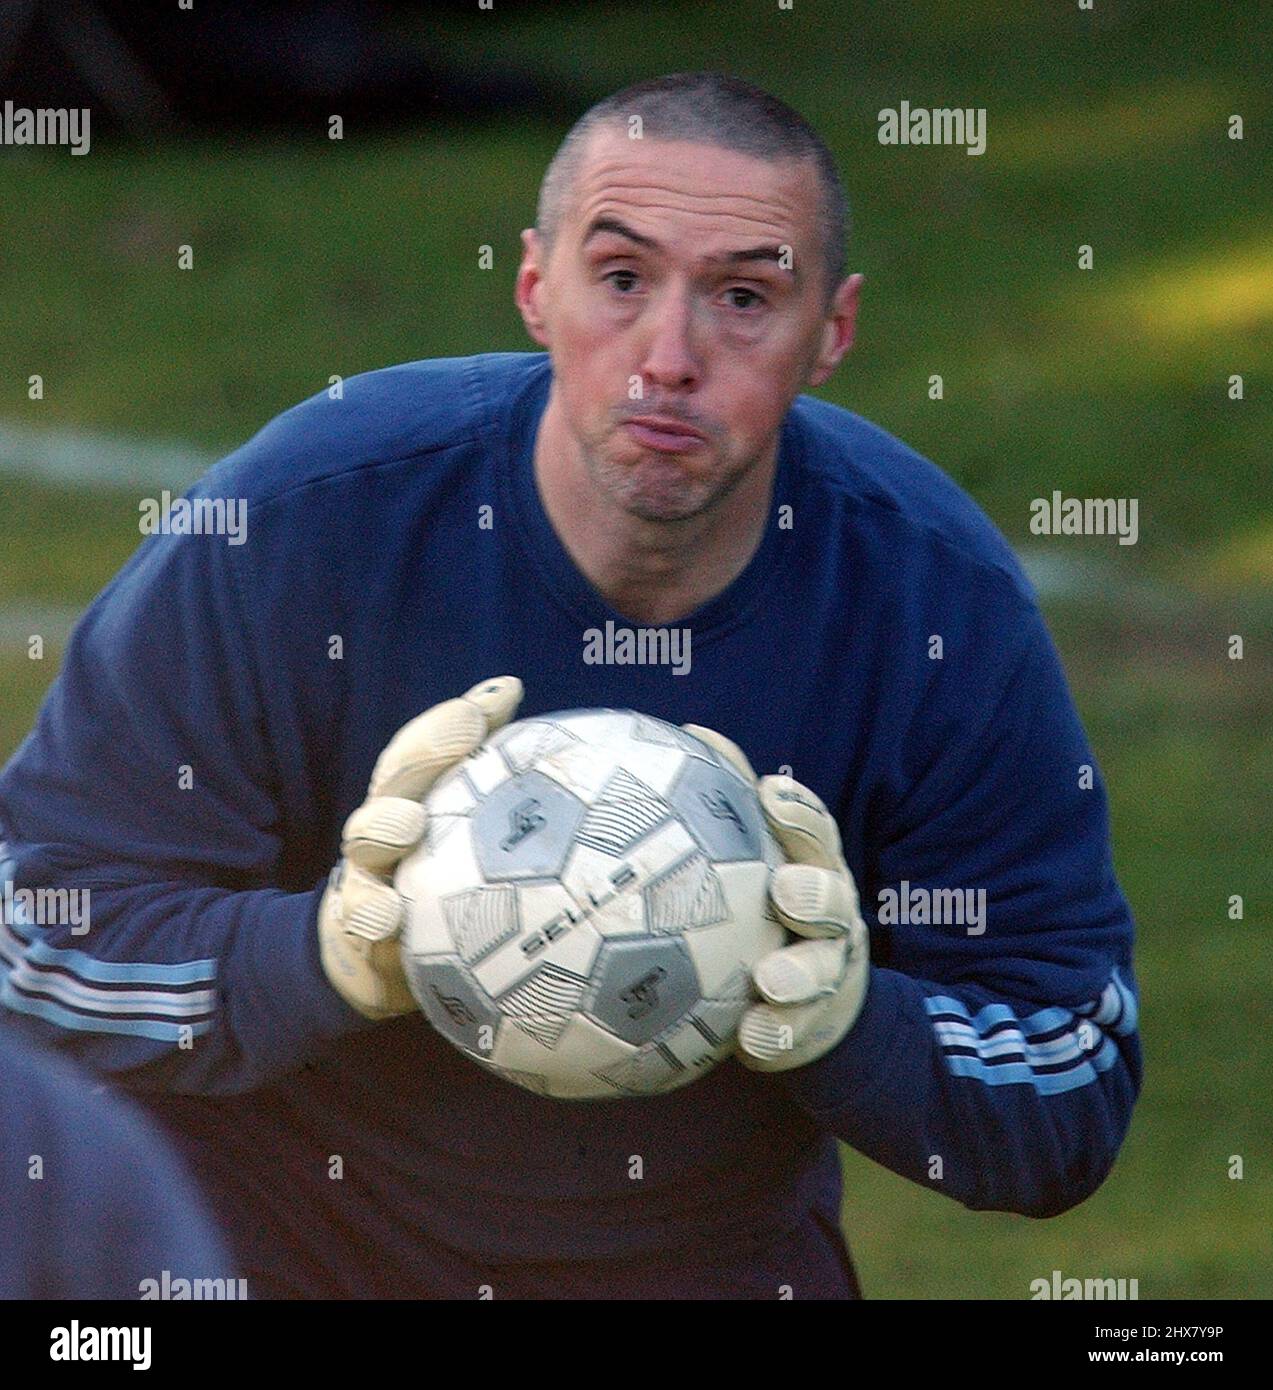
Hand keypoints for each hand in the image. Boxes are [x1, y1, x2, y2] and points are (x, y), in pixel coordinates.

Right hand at [319, 676, 522, 1018]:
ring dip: (383, 828)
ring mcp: (364, 873)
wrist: (373, 956)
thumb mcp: (466, 832)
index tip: (495, 701)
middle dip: (427, 751)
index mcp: (412, 797)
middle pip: (398, 778)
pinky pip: (355, 922)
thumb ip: (496, 778)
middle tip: (464, 728)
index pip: (429, 747)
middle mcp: (384, 826)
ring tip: (408, 823)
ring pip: (366, 843)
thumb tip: (527, 706)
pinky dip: (368, 915)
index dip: (456, 721)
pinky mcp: (353, 931)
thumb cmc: (438, 882)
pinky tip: (386, 915)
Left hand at [683, 726, 869, 1071]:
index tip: (770, 793)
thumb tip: (690, 733)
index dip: (799, 813)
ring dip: (798, 975)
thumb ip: (731, 802)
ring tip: (770, 980)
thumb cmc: (768, 907)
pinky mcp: (811, 1024)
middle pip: (833, 901)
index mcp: (814, 869)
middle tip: (785, 890)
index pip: (814, 834)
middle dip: (816, 894)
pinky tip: (752, 1039)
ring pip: (820, 971)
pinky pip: (795, 1032)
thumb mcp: (758, 853)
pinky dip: (776, 1035)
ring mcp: (825, 972)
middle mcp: (830, 918)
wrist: (813, 1002)